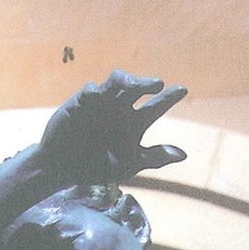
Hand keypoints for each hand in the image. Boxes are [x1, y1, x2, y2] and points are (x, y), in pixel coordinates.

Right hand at [37, 69, 187, 185]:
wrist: (64, 168)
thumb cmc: (97, 166)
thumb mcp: (130, 164)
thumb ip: (155, 158)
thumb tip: (184, 154)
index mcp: (134, 123)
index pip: (155, 107)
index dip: (168, 98)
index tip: (182, 89)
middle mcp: (120, 109)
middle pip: (137, 90)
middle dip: (146, 84)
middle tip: (158, 84)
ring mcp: (101, 103)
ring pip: (116, 83)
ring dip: (125, 81)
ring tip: (134, 85)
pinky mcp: (80, 102)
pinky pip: (90, 91)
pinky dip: (95, 91)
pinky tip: (98, 94)